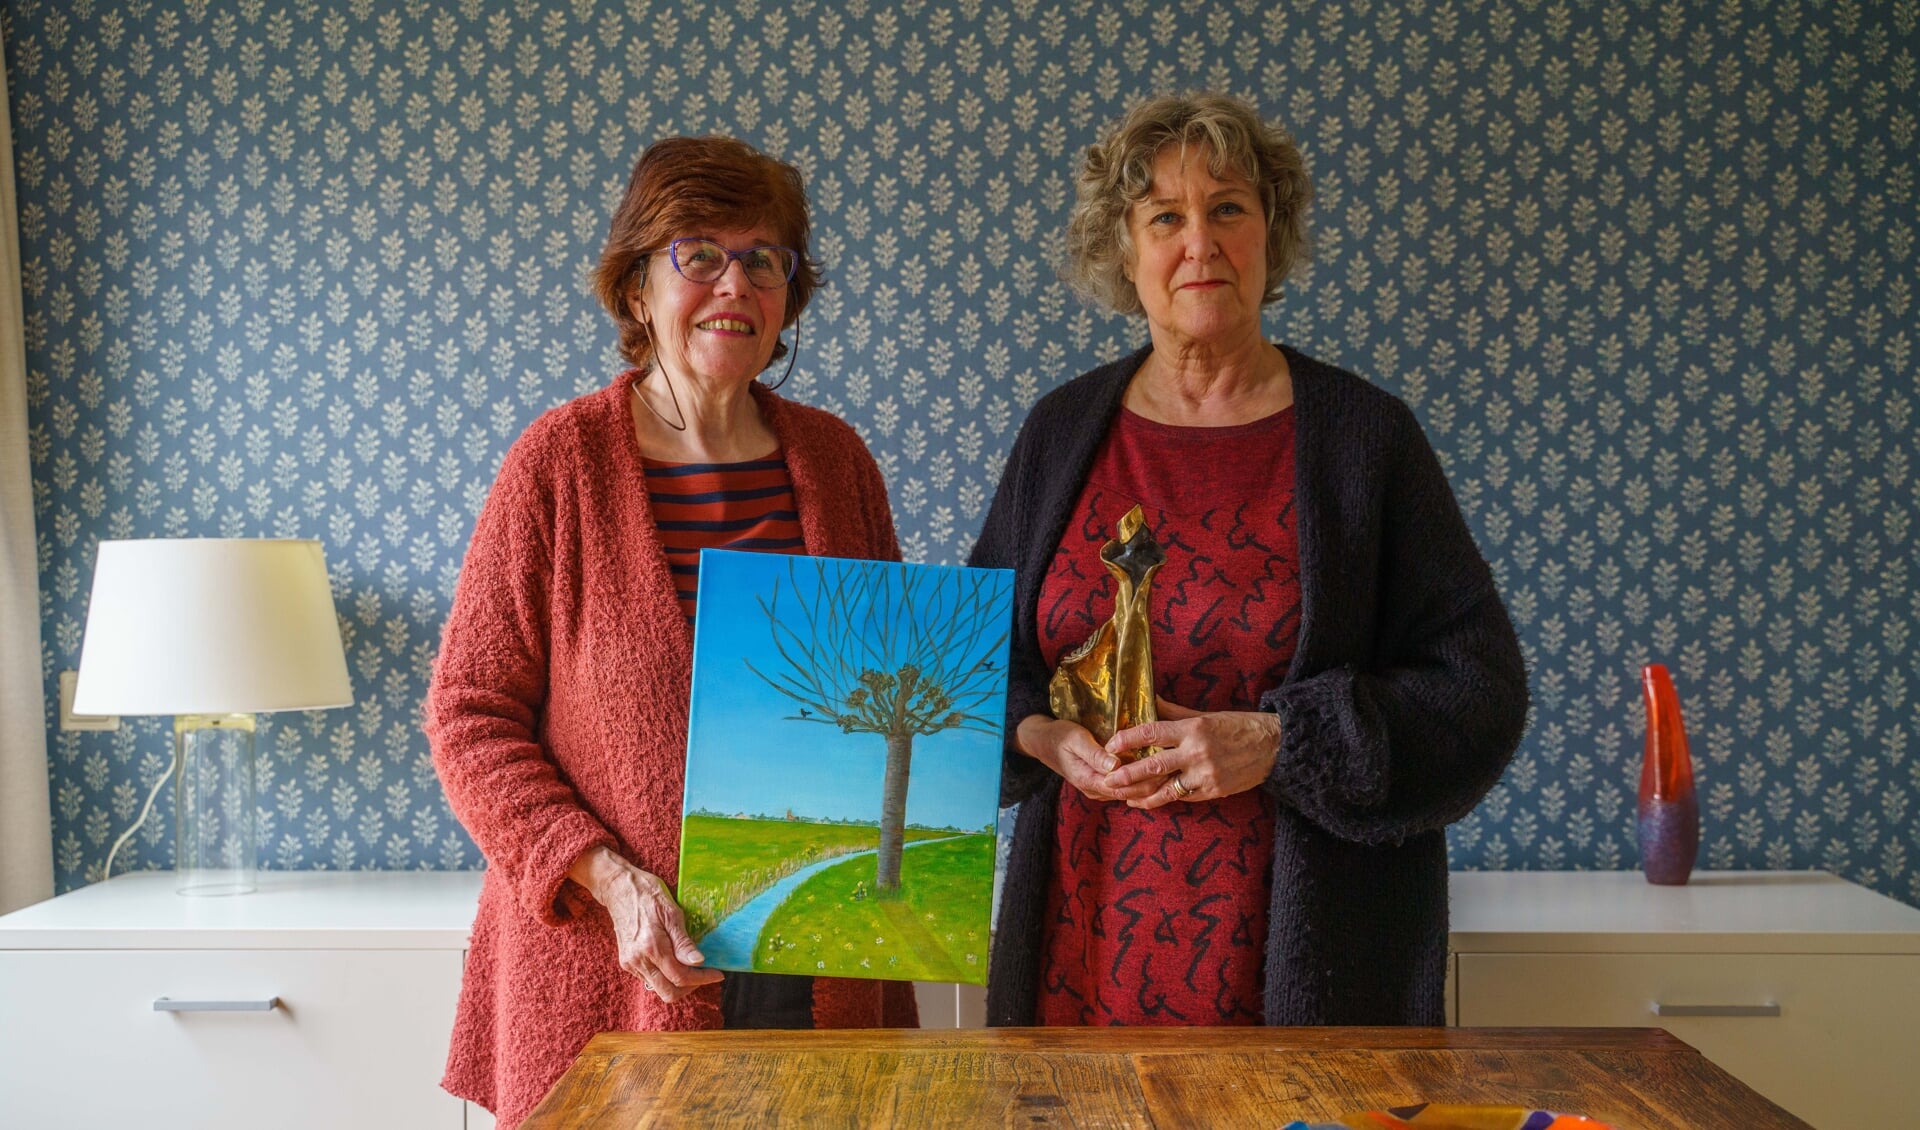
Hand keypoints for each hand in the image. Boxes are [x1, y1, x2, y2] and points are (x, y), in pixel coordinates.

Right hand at [569, 846, 722, 1002]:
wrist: (617, 888)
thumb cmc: (647, 894)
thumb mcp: (671, 912)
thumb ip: (683, 941)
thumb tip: (699, 962)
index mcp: (652, 947)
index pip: (681, 977)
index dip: (702, 979)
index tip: (717, 974)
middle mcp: (638, 960)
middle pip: (669, 993)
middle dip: (690, 986)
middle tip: (704, 973)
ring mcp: (630, 963)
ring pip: (659, 989)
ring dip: (678, 983)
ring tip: (691, 967)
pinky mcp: (626, 962)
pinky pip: (650, 980)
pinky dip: (665, 976)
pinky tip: (674, 961)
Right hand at [1016, 715, 1162, 802]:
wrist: (1041, 741)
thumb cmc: (1059, 735)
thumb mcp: (1075, 739)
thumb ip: (1094, 753)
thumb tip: (1115, 765)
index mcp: (1089, 780)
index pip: (1124, 787)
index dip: (1145, 779)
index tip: (1164, 767)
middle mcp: (1095, 789)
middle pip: (1130, 793)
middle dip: (1152, 783)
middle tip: (1174, 769)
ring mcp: (1098, 788)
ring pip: (1129, 792)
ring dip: (1148, 783)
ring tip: (1170, 770)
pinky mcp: (1101, 782)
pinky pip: (1124, 786)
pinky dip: (1139, 780)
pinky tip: (1154, 769)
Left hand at [1101, 697, 1282, 809]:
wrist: (1274, 746)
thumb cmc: (1238, 726)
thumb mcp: (1206, 715)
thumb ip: (1175, 713)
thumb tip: (1151, 701)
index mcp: (1193, 729)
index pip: (1152, 732)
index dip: (1128, 739)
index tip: (1110, 744)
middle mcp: (1197, 752)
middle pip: (1154, 765)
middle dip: (1128, 774)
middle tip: (1107, 779)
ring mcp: (1205, 775)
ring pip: (1167, 790)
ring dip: (1143, 796)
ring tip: (1125, 799)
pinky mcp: (1214, 792)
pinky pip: (1184, 797)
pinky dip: (1166, 799)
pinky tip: (1150, 801)